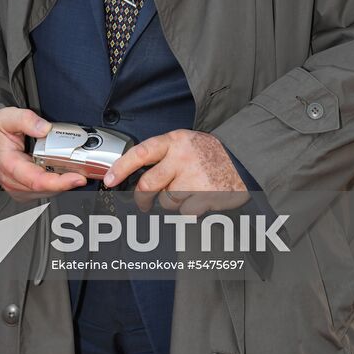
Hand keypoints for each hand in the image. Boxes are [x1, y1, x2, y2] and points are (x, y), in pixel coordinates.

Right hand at [0, 107, 87, 193]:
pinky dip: (52, 185)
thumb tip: (45, 128)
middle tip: (84, 171)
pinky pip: (40, 191)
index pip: (38, 180)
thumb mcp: (8, 117)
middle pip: (45, 189)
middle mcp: (12, 181)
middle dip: (66, 183)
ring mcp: (15, 187)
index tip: (78, 178)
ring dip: (60, 185)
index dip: (60, 182)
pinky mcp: (19, 188)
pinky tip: (60, 174)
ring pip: (44, 193)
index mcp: (10, 165)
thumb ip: (27, 120)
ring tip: (75, 171)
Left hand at [103, 129, 248, 214]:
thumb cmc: (211, 154)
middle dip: (142, 199)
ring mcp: (194, 177)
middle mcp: (182, 157)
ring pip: (166, 201)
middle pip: (148, 185)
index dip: (121, 168)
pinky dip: (189, 211)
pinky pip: (184, 212)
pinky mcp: (204, 196)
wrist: (244, 161)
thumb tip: (134, 175)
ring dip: (173, 203)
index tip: (109, 180)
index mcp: (175, 141)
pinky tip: (199, 199)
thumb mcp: (186, 143)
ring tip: (188, 192)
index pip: (141, 153)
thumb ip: (164, 154)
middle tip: (143, 204)